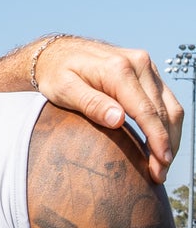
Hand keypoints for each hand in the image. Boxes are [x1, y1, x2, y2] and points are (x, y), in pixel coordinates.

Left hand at [32, 39, 183, 181]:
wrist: (57, 53)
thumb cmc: (56, 74)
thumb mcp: (64, 90)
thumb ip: (91, 104)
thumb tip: (118, 120)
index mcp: (119, 69)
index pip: (146, 110)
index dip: (157, 139)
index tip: (161, 163)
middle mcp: (139, 63)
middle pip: (164, 111)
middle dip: (166, 144)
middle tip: (160, 174)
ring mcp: (146, 66)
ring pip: (170, 106)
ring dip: (171, 136)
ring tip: (162, 164)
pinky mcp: (147, 72)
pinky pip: (165, 100)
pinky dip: (166, 124)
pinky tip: (159, 144)